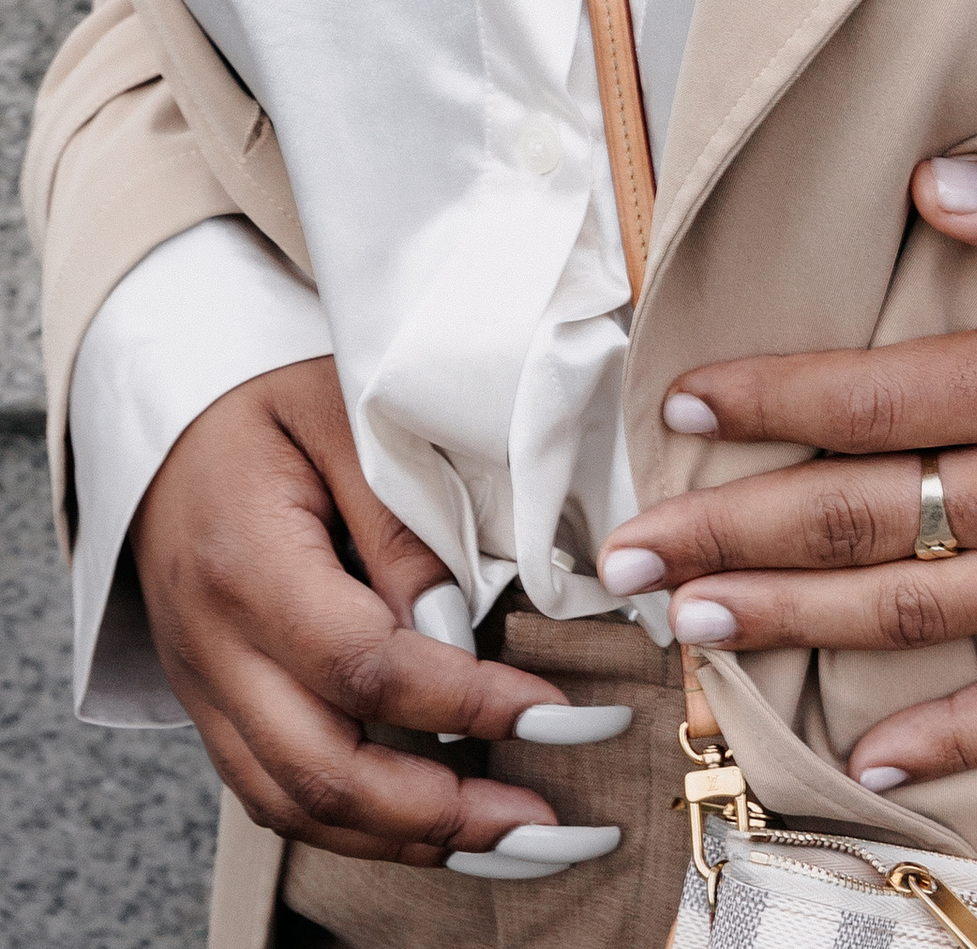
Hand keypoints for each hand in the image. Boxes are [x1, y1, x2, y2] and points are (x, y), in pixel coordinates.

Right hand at [131, 358, 608, 869]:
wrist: (157, 423)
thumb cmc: (265, 401)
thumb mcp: (341, 414)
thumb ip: (397, 519)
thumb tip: (456, 624)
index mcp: (247, 564)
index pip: (361, 665)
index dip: (462, 702)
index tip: (554, 712)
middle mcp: (213, 648)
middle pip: (318, 770)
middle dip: (436, 811)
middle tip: (538, 817)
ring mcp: (202, 689)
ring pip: (291, 805)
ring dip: (400, 840)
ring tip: (503, 839)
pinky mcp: (208, 709)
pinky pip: (271, 795)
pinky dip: (352, 828)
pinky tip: (428, 829)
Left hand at [604, 145, 976, 788]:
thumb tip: (936, 183)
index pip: (876, 396)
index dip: (770, 399)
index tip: (682, 404)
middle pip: (864, 517)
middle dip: (734, 530)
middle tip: (627, 552)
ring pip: (916, 611)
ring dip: (793, 619)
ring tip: (693, 626)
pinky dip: (948, 738)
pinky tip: (865, 753)